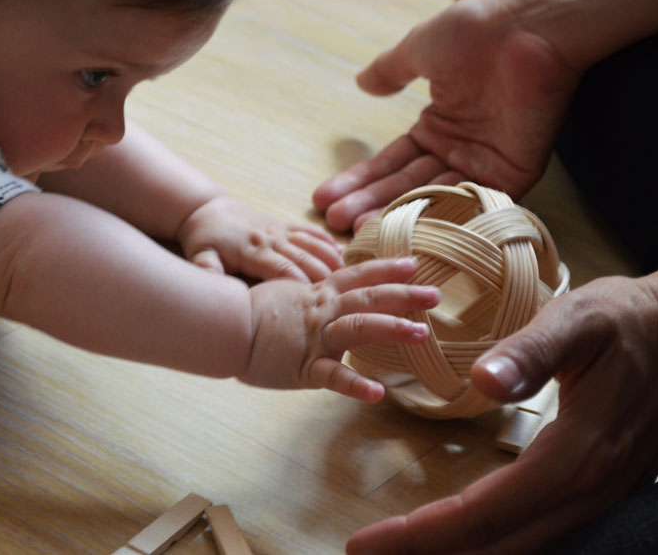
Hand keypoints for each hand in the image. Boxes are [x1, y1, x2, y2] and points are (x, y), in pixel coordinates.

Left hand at [177, 195, 342, 282]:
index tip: (318, 305)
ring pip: (314, 244)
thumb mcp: (200, 256)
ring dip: (333, 261)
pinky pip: (311, 231)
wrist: (206, 210)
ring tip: (352, 279)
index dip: (302, 286)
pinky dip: (328, 243)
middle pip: (306, 259)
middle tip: (345, 297)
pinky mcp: (284, 224)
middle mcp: (271, 239)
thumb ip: (207, 270)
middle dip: (326, 278)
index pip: (284, 270)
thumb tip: (213, 285)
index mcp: (252, 251)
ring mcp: (279, 229)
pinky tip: (344, 256)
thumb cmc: (204, 240)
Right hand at [241, 258, 439, 400]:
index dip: (386, 269)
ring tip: (422, 333)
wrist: (221, 326)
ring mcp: (315, 338)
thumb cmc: (247, 312)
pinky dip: (355, 384)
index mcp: (318, 294)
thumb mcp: (284, 294)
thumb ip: (310, 295)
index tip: (414, 264)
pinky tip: (377, 393)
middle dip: (404, 295)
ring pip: (358, 327)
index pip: (358, 276)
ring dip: (391, 328)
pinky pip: (332, 377)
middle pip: (368, 297)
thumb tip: (326, 294)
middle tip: (436, 294)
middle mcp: (321, 311)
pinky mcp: (303, 366)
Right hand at [314, 0, 581, 231]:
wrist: (526, 27)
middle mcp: (459, 149)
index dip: (359, 179)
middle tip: (334, 220)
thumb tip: (362, 82)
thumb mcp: (419, 49)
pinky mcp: (513, 173)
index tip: (325, 196)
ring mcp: (485, 163)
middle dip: (368, 202)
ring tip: (357, 224)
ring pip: (433, 197)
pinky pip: (474, 201)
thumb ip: (391, 70)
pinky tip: (405, 225)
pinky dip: (441, 214)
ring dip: (395, 212)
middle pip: (406, 185)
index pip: (392, 162)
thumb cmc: (474, 32)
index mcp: (439, 125)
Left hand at [346, 262, 657, 553]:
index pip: (484, 512)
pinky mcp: (604, 489)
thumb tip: (480, 379)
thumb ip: (529, 352)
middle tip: (366, 553)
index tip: (364, 541)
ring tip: (403, 550)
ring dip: (461, 554)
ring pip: (524, 548)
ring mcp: (603, 496)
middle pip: (499, 546)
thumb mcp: (578, 319)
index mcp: (578, 454)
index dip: (420, 533)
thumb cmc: (630, 320)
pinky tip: (464, 538)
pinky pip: (544, 533)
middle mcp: (591, 490)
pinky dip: (496, 543)